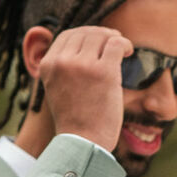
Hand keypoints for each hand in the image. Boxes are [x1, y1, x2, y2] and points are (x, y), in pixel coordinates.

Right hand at [33, 25, 134, 147]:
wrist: (82, 143)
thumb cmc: (75, 120)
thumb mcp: (58, 88)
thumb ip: (64, 68)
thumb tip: (84, 47)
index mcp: (47, 65)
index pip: (66, 35)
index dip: (84, 34)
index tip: (98, 41)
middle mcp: (61, 62)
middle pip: (84, 33)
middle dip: (101, 34)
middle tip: (114, 41)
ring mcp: (82, 65)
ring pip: (101, 36)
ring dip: (114, 38)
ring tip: (123, 49)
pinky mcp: (103, 72)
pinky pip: (116, 44)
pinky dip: (125, 44)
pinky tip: (129, 53)